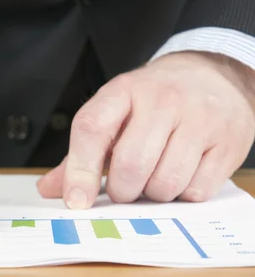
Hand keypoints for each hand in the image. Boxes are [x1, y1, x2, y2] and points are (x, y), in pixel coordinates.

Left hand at [37, 51, 254, 207]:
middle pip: (131, 164)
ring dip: (153, 195)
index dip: (80, 170)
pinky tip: (182, 176)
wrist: (213, 75)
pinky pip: (196, 191)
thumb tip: (49, 189)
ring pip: (165, 183)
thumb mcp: (114, 114)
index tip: (76, 201)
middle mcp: (163, 100)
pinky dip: (183, 195)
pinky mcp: (228, 143)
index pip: (92, 128)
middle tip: (125, 189)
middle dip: (122, 191)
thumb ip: (80, 154)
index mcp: (123, 90)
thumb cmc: (153, 102)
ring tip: (154, 178)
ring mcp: (200, 119)